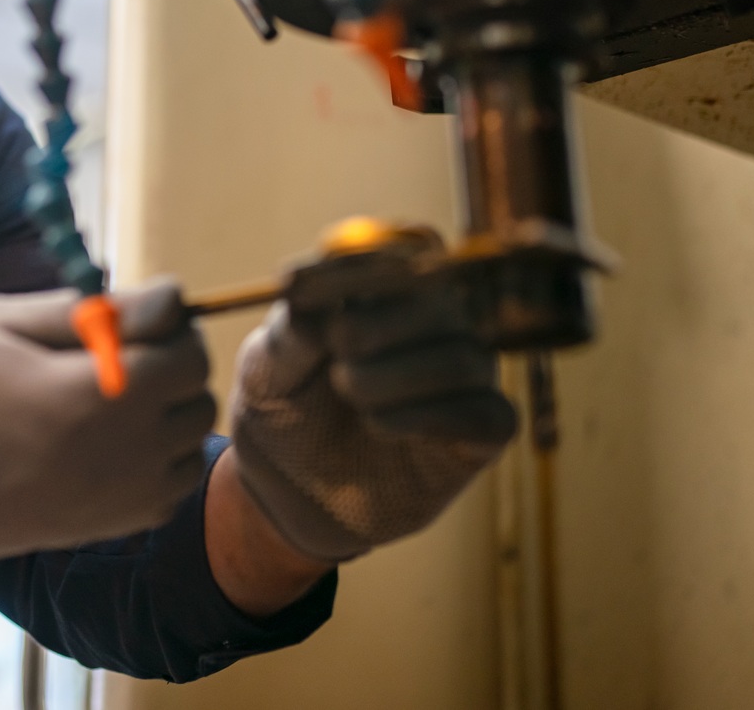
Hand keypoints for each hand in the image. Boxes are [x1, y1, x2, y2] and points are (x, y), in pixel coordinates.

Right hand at [0, 282, 216, 560]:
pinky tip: (99, 440)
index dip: (165, 320)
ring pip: (185, 451)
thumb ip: (85, 312)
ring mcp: (102, 505)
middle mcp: (109, 459)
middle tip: (111, 346)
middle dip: (171, 365)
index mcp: (85, 396)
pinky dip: (151, 463)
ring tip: (102, 393)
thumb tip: (164, 299)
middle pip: (196, 401)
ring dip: (164, 415)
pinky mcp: (87, 533)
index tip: (121, 311)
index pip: (186, 351)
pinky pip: (160, 494)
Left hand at [228, 289, 515, 561]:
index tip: (290, 285)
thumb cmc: (282, 415)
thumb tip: (314, 310)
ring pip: (461, 358)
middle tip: (334, 357)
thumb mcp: (265, 374)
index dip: (345, 268)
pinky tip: (378, 426)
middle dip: (375, 326)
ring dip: (395, 377)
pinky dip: (429, 418)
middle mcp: (434, 329)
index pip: (389, 259)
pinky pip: (489, 415)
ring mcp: (463, 380)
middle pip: (435, 302)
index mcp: (384, 296)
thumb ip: (287, 338)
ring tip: (349, 393)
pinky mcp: (483, 434)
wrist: (290, 494)